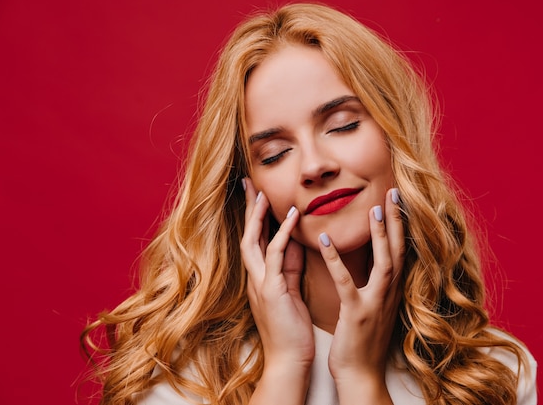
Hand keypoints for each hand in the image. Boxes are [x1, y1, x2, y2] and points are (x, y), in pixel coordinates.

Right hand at [240, 179, 313, 403]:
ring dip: (257, 216)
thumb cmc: (291, 327)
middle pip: (246, 234)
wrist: (290, 359)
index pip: (255, 239)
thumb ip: (290, 265)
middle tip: (248, 182)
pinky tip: (291, 216)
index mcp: (260, 276)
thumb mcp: (290, 288)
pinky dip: (282, 233)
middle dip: (247, 208)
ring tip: (263, 193)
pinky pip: (275, 255)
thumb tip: (295, 240)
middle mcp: (255, 277)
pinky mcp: (271, 290)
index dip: (255, 216)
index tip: (257, 192)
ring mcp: (260, 283)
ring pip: (252, 241)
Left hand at [320, 188, 404, 404]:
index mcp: (391, 291)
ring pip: (384, 262)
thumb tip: (376, 263)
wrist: (361, 375)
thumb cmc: (363, 341)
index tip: (397, 200)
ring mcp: (375, 303)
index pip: (401, 251)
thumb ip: (376, 285)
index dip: (400, 225)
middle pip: (399, 250)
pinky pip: (346, 282)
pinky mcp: (356, 314)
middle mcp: (389, 294)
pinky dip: (336, 260)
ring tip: (374, 208)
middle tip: (394, 192)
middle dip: (398, 220)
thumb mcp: (374, 308)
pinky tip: (325, 240)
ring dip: (380, 234)